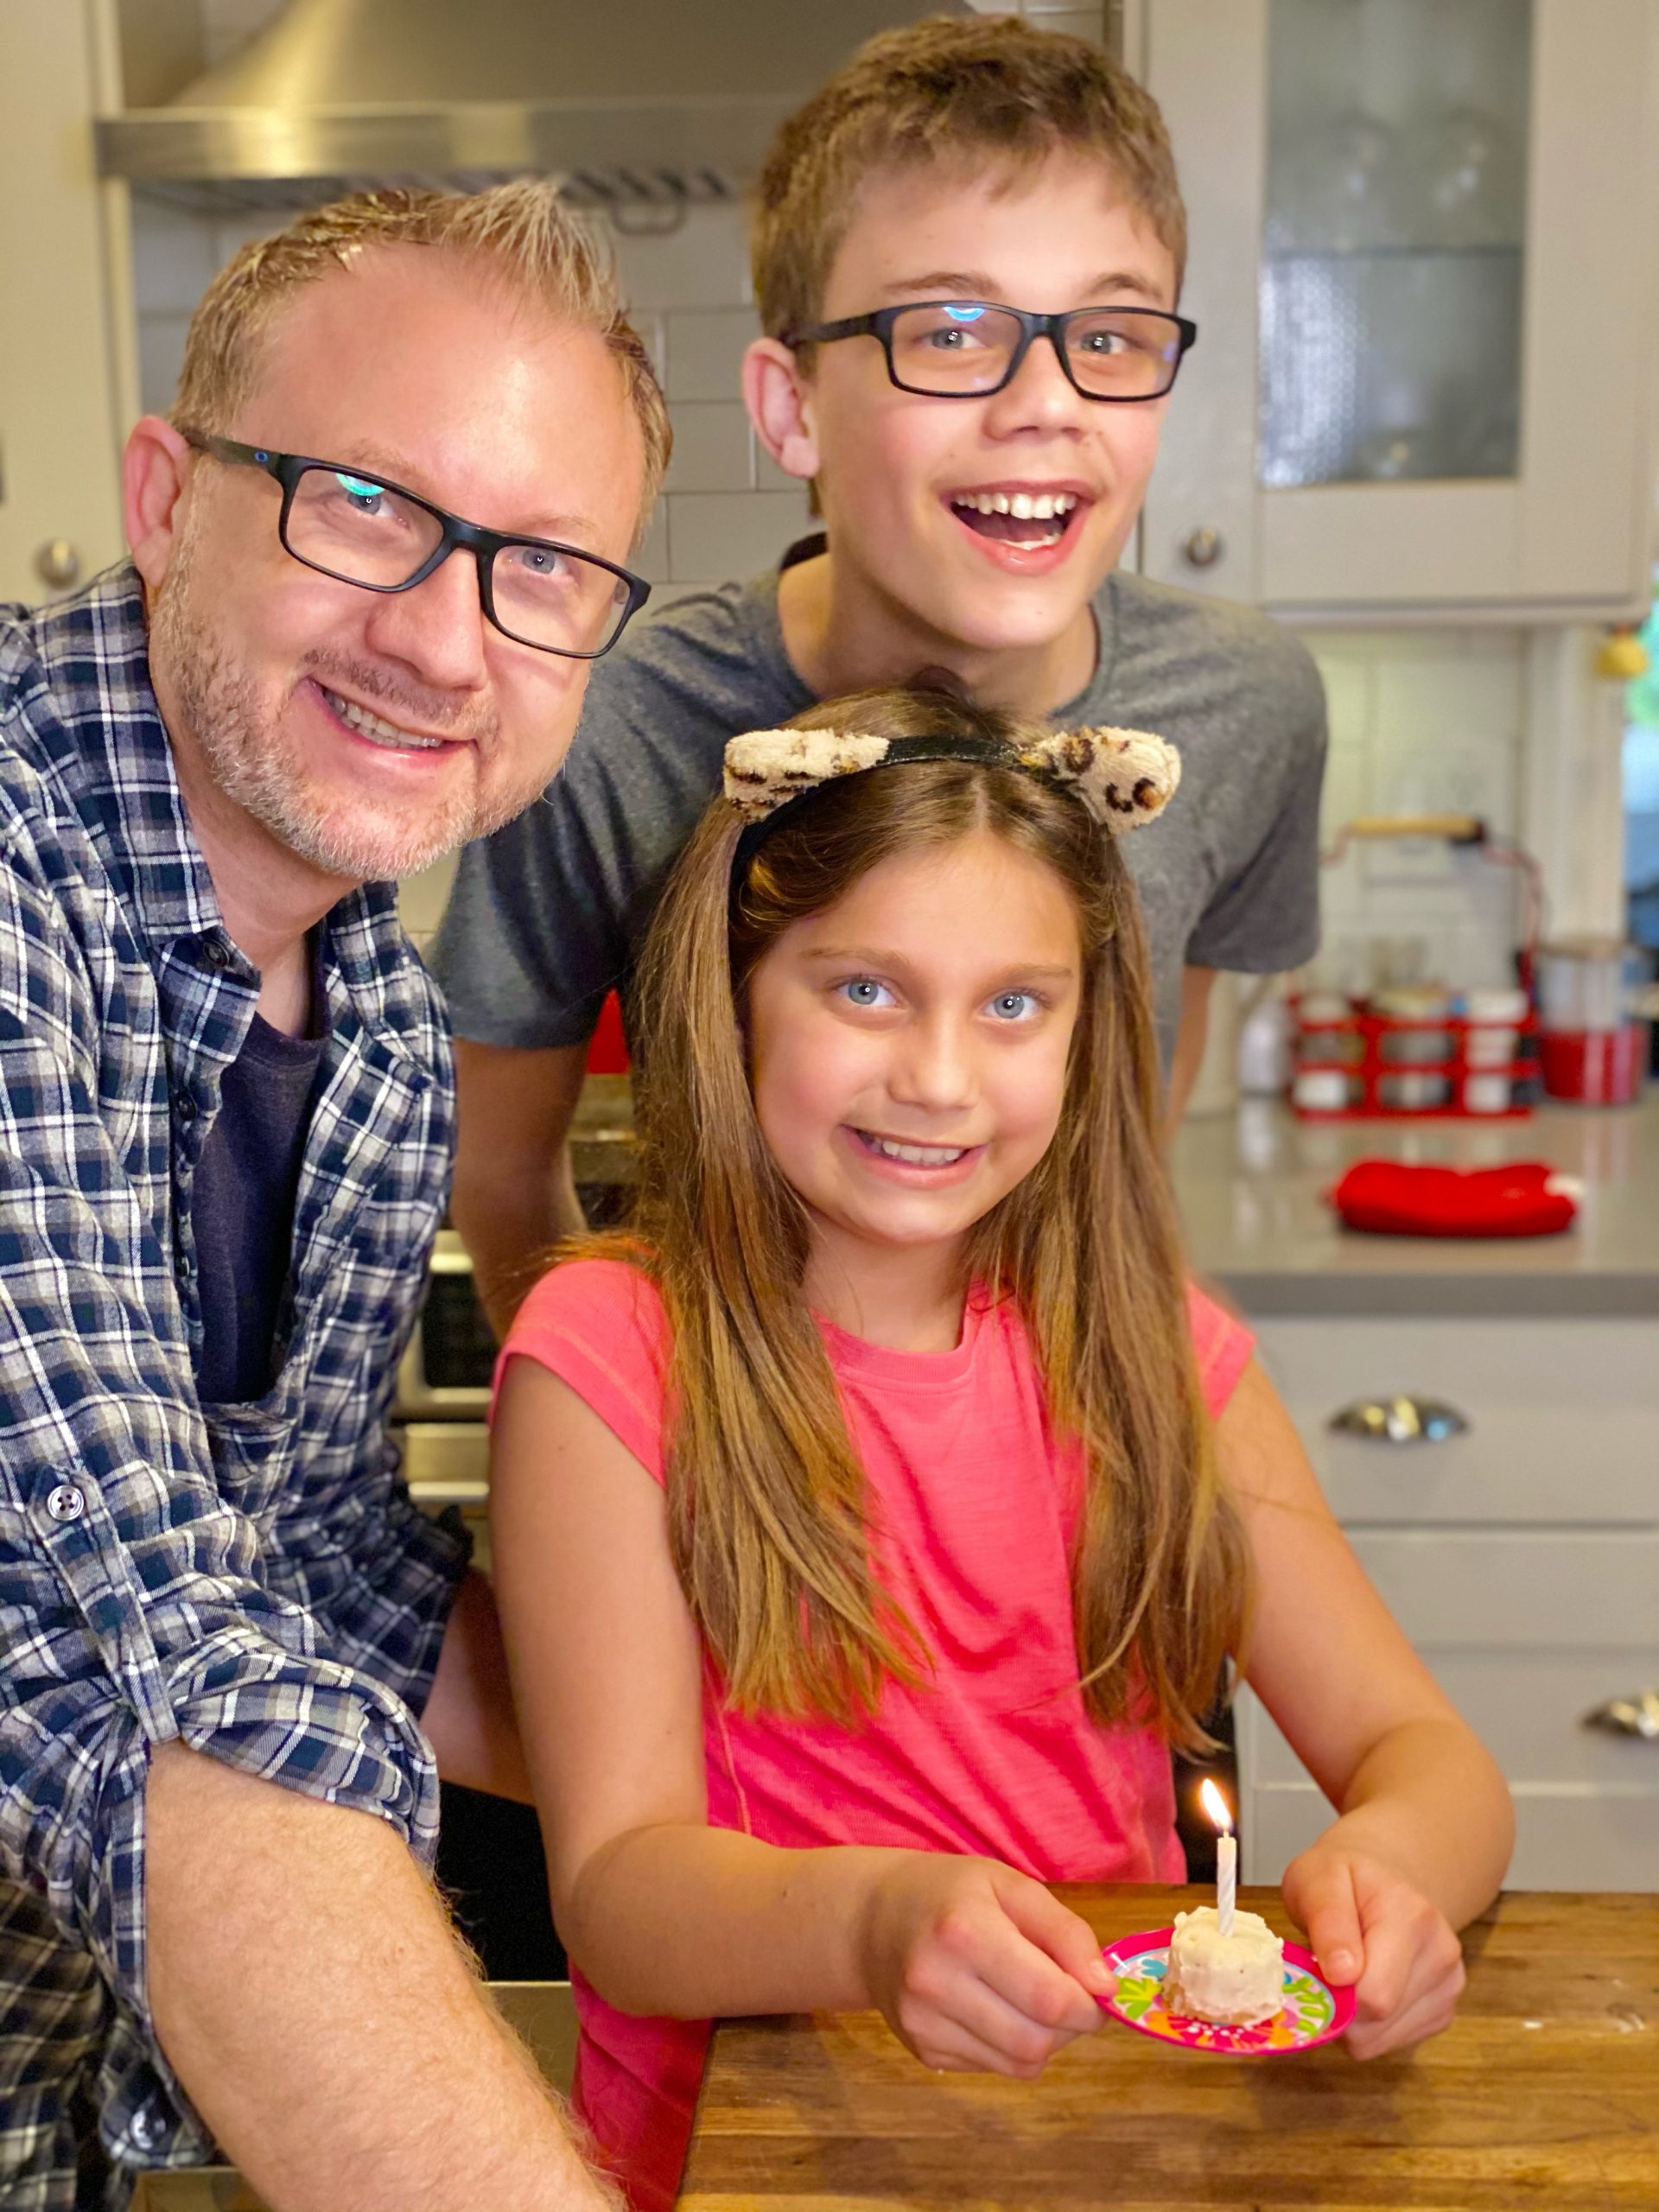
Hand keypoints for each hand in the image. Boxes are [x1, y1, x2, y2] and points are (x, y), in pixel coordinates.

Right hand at [857, 1854, 1115, 2077]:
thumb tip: (1105, 1987)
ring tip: (1032, 2001)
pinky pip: (994, 2068)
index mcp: (963, 1931)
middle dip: (1071, 2026)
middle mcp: (936, 1983)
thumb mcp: (1010, 1886)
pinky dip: (1012, 2048)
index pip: (1049, 1997)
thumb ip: (1065, 1932)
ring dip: (1045, 2040)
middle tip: (1067, 1995)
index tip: (1097, 1990)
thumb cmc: (950, 1893)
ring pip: (1020, 2063)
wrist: (871, 1921)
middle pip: (1037, 2039)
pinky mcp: (923, 2053)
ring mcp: (924, 2025)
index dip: (1089, 2004)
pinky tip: (996, 2011)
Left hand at [1282, 1842, 1465, 2058]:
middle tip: (1323, 1970)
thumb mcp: (1317, 1878)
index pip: (1374, 1994)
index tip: (1312, 1968)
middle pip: (1378, 2021)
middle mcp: (1442, 1954)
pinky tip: (1364, 1986)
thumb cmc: (1342, 1877)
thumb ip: (1327, 1919)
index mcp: (1412, 1916)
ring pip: (1380, 2040)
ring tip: (1346, 1974)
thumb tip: (1342, 1975)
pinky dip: (1367, 2026)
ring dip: (1351, 2019)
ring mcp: (1449, 1986)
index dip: (1331, 1993)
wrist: (1383, 1879)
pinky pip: (1390, 2043)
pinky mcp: (1443, 2012)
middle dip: (1337, 2007)